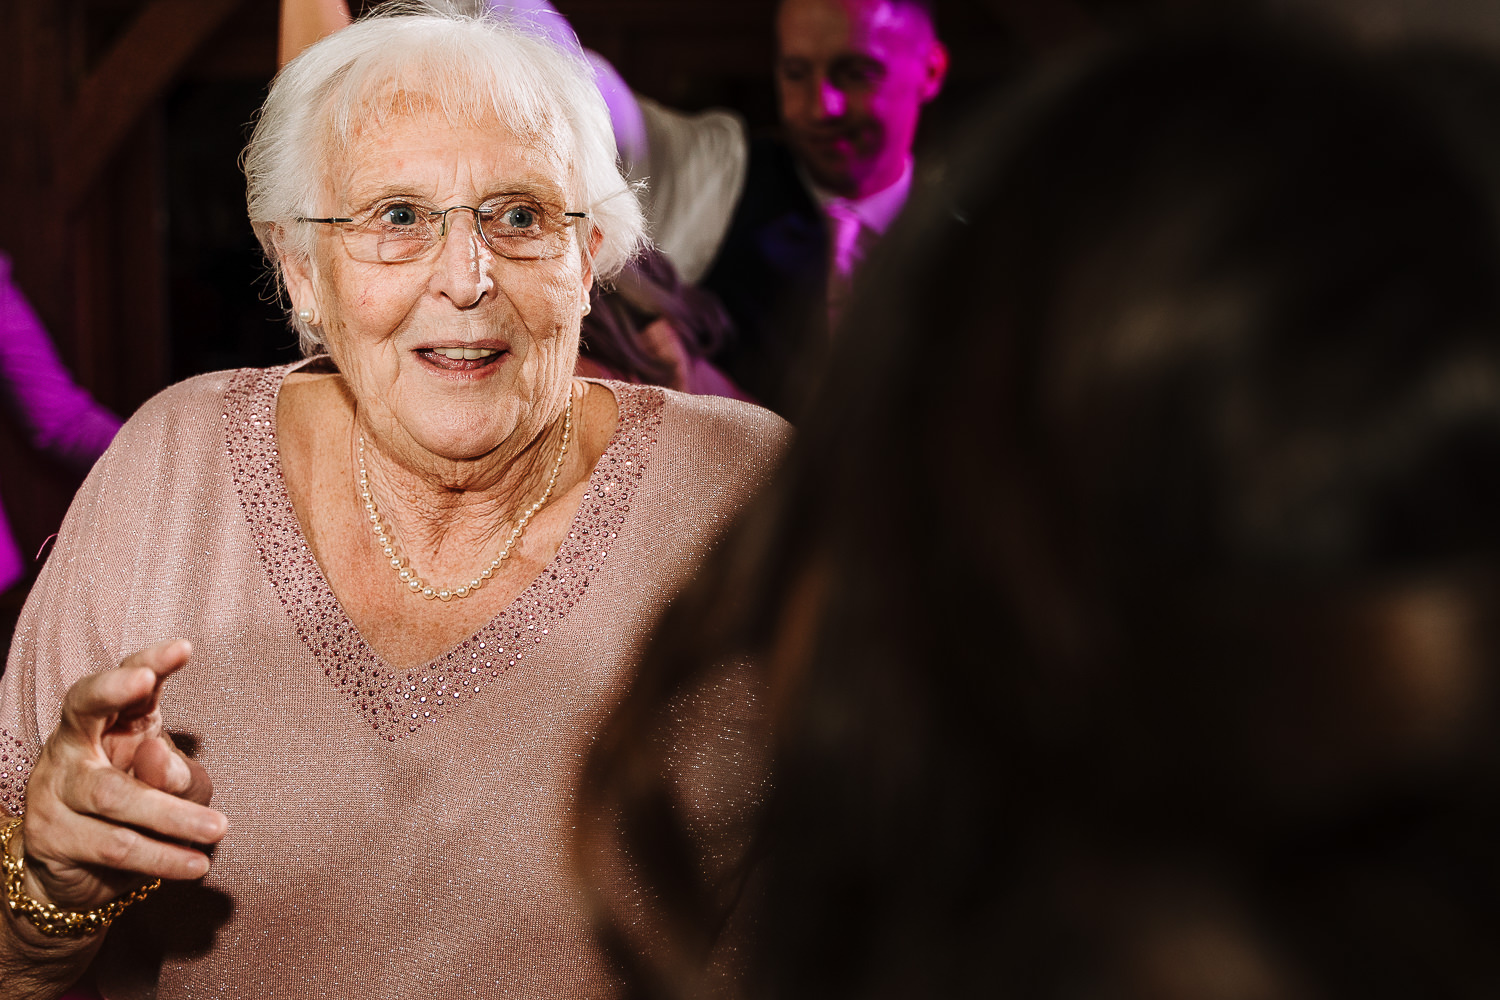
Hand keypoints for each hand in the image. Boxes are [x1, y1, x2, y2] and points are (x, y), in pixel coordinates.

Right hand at [15, 640, 227, 912]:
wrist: (80, 871)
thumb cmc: (136, 805)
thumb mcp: (169, 783)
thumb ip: (174, 772)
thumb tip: (158, 763)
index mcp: (109, 720)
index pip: (126, 681)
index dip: (150, 661)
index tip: (183, 648)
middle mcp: (73, 743)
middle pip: (84, 707)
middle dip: (112, 689)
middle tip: (144, 681)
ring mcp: (54, 787)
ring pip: (114, 794)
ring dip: (173, 815)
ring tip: (218, 829)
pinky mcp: (50, 835)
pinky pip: (113, 844)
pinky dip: (161, 857)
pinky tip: (196, 864)